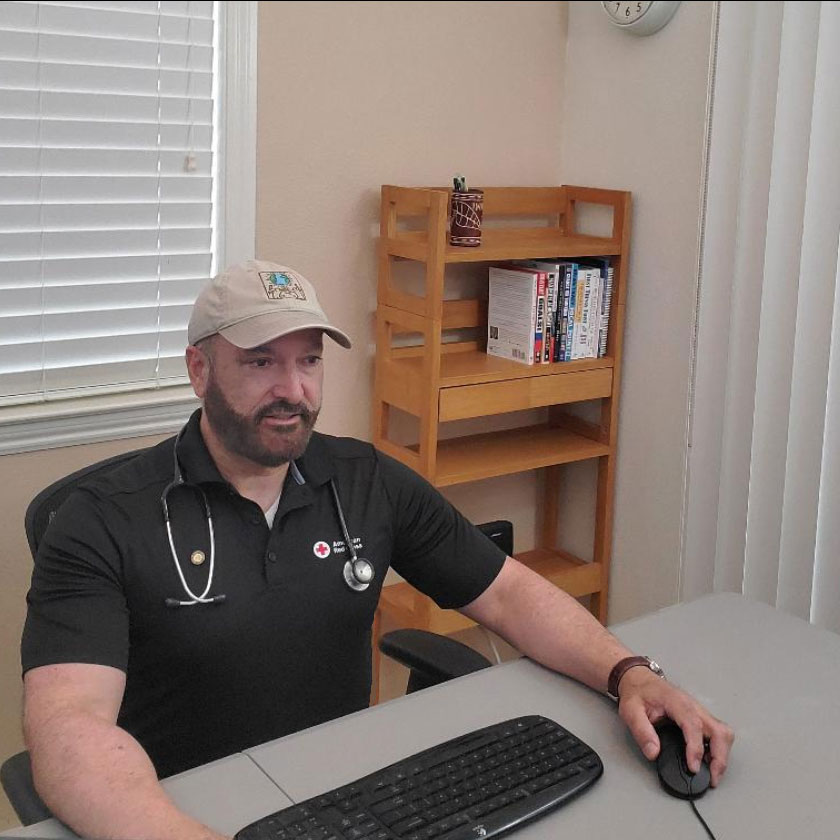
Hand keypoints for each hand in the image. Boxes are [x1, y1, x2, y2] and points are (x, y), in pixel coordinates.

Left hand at [616, 668, 733, 786]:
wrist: (639, 679)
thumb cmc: (637, 692)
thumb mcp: (630, 711)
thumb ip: (641, 731)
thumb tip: (653, 753)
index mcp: (676, 702)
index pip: (694, 726)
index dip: (696, 749)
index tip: (693, 767)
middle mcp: (693, 706)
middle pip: (718, 731)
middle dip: (719, 757)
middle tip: (711, 778)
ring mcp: (699, 711)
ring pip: (722, 732)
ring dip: (722, 754)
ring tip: (712, 773)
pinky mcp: (700, 717)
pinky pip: (717, 733)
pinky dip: (718, 749)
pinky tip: (709, 761)